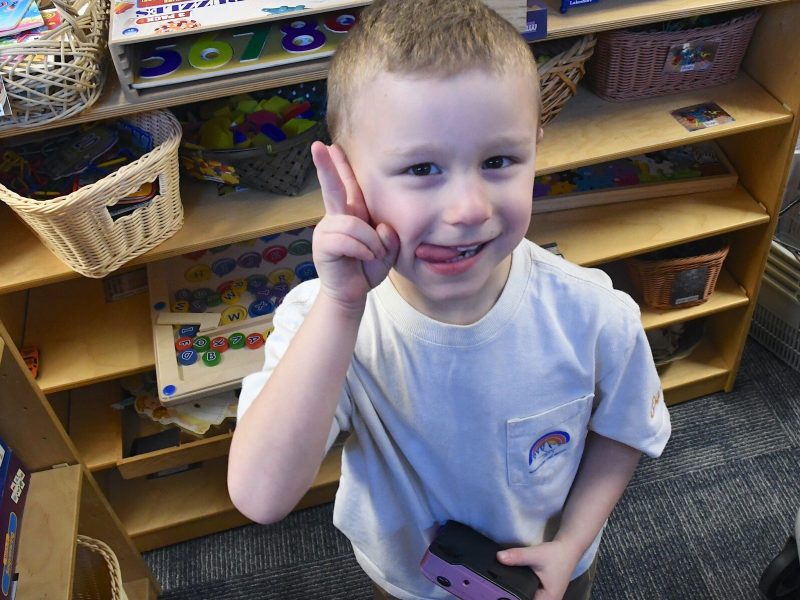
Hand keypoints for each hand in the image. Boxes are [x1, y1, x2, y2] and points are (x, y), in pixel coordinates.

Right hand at [311, 142, 398, 311]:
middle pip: (333, 188)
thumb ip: (389, 237)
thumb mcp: (387, 251)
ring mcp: (327, 230)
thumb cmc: (367, 267)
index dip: (339, 165)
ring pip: (354, 224)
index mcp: (351, 213)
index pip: (347, 185)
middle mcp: (336, 217)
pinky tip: (365, 258)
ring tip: (372, 255)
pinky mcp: (323, 245)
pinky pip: (349, 240)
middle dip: (326, 166)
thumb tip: (381, 228)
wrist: (352, 293)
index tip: (330, 146)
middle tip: (318, 146)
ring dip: (371, 243)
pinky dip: (363, 250)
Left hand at [496, 540, 580, 599]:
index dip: (513, 599)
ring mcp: (545, 598)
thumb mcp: (536, 554)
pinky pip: (528, 595)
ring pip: (526, 598)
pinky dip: (520, 591)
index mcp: (547, 599)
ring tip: (502, 587)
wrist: (566, 549)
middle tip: (497, 589)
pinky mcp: (542, 592)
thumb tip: (499, 557)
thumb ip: (518, 556)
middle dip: (513, 597)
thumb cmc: (555, 554)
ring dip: (516, 594)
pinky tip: (510, 585)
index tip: (500, 594)